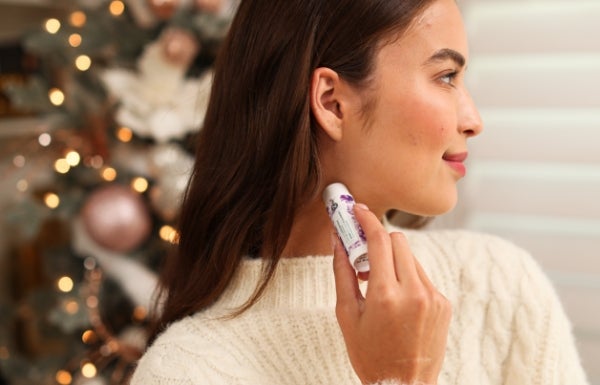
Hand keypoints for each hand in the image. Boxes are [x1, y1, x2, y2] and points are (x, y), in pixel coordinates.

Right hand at [332, 203, 450, 384]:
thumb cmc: (369, 355)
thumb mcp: (347, 315)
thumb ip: (342, 273)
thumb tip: (338, 240)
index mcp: (386, 295)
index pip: (379, 240)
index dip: (367, 219)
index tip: (358, 209)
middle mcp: (415, 292)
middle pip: (398, 242)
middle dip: (379, 240)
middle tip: (363, 253)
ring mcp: (434, 297)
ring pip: (411, 257)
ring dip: (392, 259)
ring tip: (377, 282)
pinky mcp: (444, 303)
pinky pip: (422, 276)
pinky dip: (407, 277)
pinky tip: (396, 299)